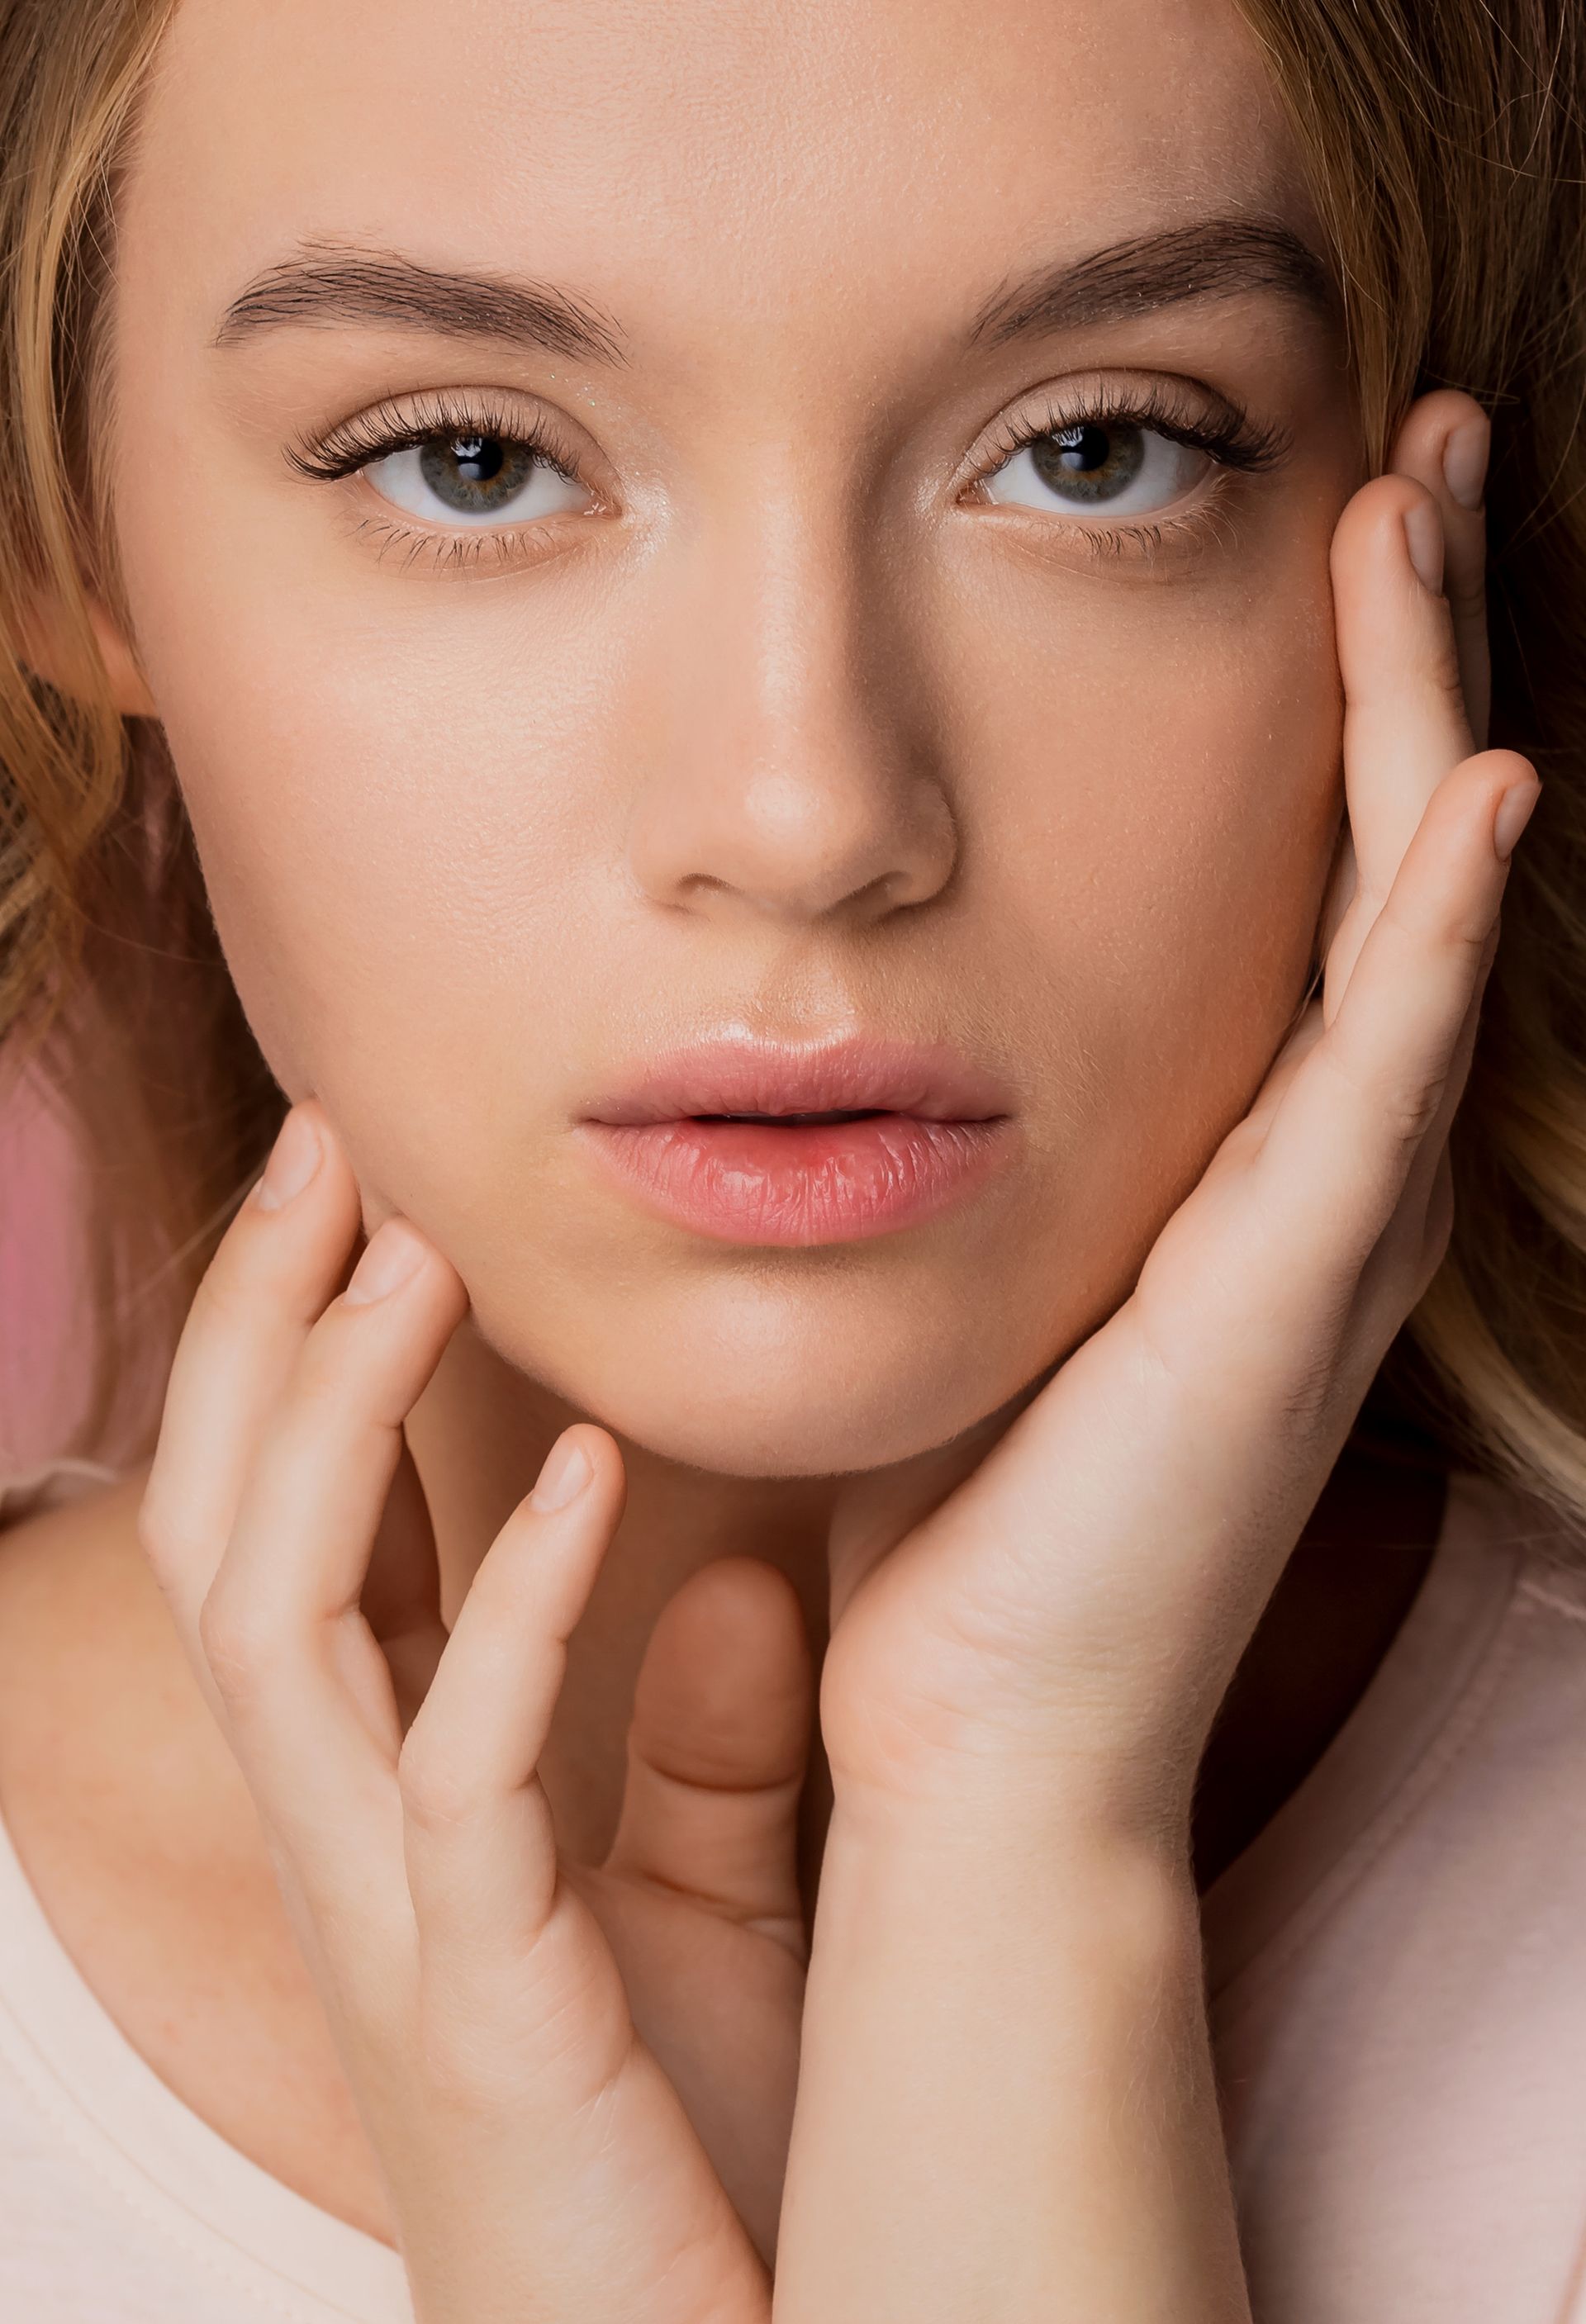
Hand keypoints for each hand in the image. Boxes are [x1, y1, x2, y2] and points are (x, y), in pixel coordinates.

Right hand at [137, 1115, 809, 2320]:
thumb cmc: (684, 2151)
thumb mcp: (703, 1910)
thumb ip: (698, 1747)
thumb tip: (725, 1573)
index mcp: (396, 1798)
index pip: (301, 1531)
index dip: (300, 1358)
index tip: (364, 1191)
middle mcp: (351, 1832)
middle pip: (231, 1528)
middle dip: (255, 1331)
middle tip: (326, 1143)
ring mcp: (389, 1911)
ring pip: (277, 1616)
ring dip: (332, 1418)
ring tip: (406, 1251)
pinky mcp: (474, 1996)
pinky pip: (453, 1765)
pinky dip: (505, 1606)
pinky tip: (571, 1471)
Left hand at [817, 389, 1523, 1833]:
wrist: (980, 1726)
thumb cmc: (963, 1513)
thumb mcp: (986, 1273)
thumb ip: (995, 1140)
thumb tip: (895, 1019)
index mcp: (1244, 1164)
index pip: (1318, 878)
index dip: (1334, 700)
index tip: (1315, 520)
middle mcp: (1319, 1178)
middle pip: (1394, 853)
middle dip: (1401, 647)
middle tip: (1413, 450)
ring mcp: (1329, 1235)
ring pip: (1413, 918)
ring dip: (1423, 711)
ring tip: (1424, 513)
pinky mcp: (1293, 1295)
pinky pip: (1388, 1073)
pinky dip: (1444, 926)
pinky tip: (1474, 784)